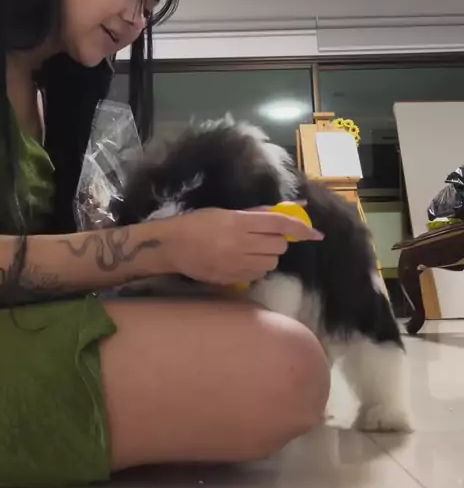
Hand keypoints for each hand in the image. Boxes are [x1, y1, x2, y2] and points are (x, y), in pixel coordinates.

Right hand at [158, 208, 323, 285]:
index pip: (279, 223)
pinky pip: (258, 275)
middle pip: (279, 245)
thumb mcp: (226, 212)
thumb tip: (289, 208)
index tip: (316, 234)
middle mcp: (239, 243)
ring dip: (269, 256)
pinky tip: (242, 261)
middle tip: (265, 237)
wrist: (172, 247)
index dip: (301, 228)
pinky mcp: (231, 279)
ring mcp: (235, 263)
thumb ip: (257, 213)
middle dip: (278, 240)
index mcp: (238, 221)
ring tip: (251, 250)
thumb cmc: (197, 223)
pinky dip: (257, 268)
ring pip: (271, 262)